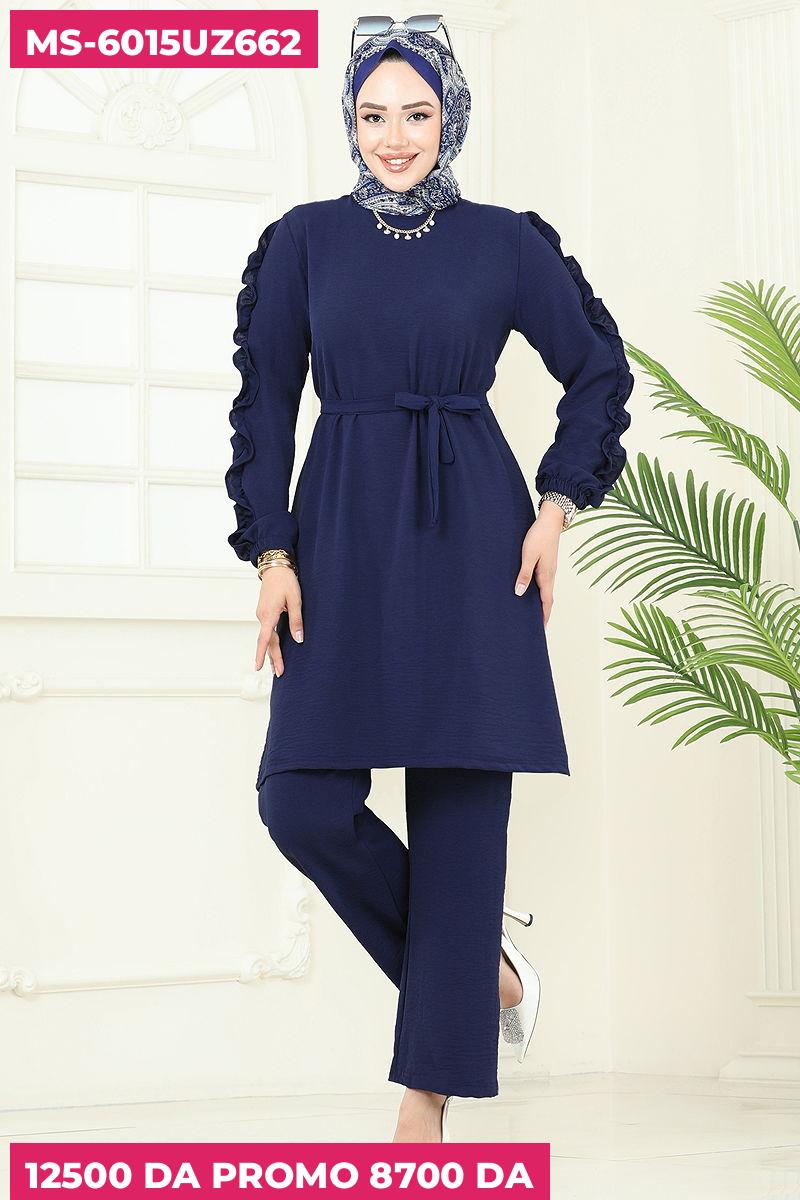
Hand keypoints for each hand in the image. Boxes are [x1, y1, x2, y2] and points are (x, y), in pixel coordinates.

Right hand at [255, 566, 302, 675]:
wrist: (275, 567)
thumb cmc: (285, 581)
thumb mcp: (295, 600)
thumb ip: (296, 620)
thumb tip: (298, 639)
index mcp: (269, 614)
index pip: (264, 639)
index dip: (262, 655)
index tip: (258, 668)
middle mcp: (262, 616)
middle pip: (267, 642)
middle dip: (273, 659)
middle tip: (279, 674)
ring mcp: (262, 614)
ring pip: (267, 637)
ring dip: (271, 652)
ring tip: (276, 667)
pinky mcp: (264, 612)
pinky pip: (267, 630)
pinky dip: (270, 642)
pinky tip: (274, 648)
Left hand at [514, 501, 564, 626]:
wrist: (550, 520)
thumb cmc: (538, 536)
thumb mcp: (528, 555)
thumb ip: (524, 574)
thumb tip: (519, 593)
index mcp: (547, 576)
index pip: (546, 602)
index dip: (544, 616)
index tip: (541, 630)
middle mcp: (550, 575)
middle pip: (548, 600)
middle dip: (544, 614)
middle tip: (538, 628)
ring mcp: (549, 569)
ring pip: (546, 591)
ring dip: (542, 604)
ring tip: (534, 614)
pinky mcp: (546, 563)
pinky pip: (544, 583)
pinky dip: (540, 592)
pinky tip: (532, 592)